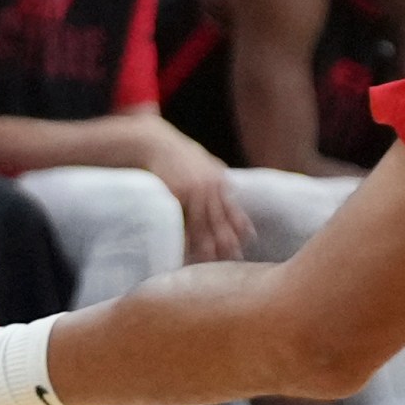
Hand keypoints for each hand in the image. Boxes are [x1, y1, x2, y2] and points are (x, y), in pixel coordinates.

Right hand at [145, 129, 252, 262]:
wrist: (156, 143)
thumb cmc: (181, 156)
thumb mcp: (207, 163)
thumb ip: (219, 179)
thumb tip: (232, 192)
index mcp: (219, 181)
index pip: (233, 210)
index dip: (240, 229)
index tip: (247, 243)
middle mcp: (209, 187)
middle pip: (219, 221)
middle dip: (226, 242)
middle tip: (232, 259)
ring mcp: (193, 191)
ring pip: (202, 225)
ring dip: (206, 245)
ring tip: (209, 261)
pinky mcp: (175, 194)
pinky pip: (181, 221)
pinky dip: (184, 237)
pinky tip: (187, 250)